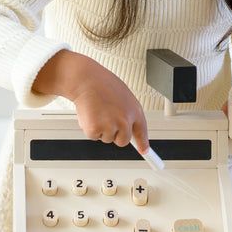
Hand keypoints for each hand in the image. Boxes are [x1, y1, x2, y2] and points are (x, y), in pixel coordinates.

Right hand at [33, 51, 149, 152]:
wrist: (86, 79)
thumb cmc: (102, 84)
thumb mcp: (123, 97)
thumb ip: (128, 113)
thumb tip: (128, 127)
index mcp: (135, 111)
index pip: (142, 132)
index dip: (143, 143)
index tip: (145, 151)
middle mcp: (125, 121)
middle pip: (123, 141)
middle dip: (115, 134)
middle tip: (107, 118)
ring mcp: (111, 126)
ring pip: (107, 138)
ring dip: (101, 128)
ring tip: (98, 110)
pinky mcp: (96, 129)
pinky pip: (94, 136)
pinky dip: (89, 128)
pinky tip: (90, 114)